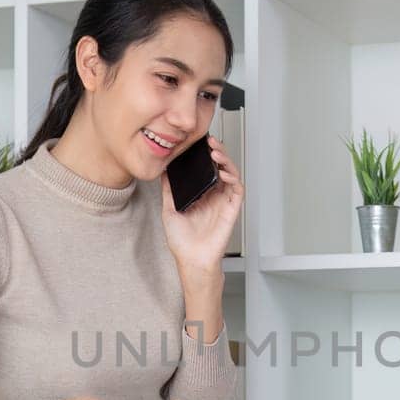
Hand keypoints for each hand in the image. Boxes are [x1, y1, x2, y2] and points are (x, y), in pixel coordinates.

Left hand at [161, 135, 243, 274]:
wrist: (191, 259)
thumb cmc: (182, 241)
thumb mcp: (169, 209)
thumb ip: (168, 190)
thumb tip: (162, 171)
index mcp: (202, 194)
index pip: (207, 168)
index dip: (206, 154)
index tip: (198, 142)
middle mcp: (214, 195)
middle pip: (221, 166)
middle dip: (218, 151)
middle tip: (209, 140)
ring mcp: (224, 201)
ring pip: (231, 174)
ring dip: (226, 161)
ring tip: (216, 152)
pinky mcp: (231, 209)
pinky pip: (237, 189)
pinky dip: (233, 178)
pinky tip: (223, 172)